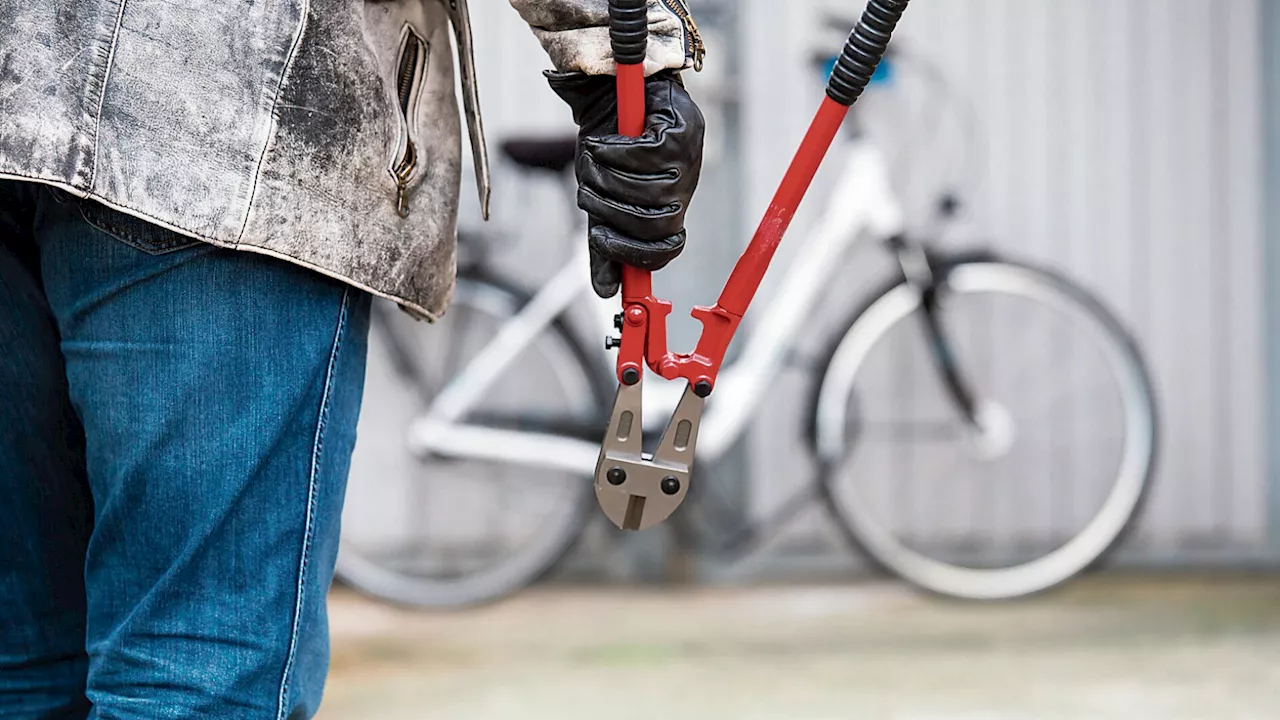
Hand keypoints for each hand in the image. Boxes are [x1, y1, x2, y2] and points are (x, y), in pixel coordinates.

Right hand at [547, 69, 704, 297]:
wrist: (610, 87)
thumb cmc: (607, 144)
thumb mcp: (601, 196)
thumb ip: (604, 241)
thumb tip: (605, 292)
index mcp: (668, 206)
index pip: (666, 248)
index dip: (636, 255)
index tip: (603, 241)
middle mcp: (684, 185)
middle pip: (654, 223)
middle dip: (611, 211)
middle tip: (587, 191)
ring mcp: (690, 158)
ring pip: (648, 190)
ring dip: (608, 176)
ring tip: (592, 158)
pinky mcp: (683, 129)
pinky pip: (645, 155)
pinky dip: (614, 149)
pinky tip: (603, 140)